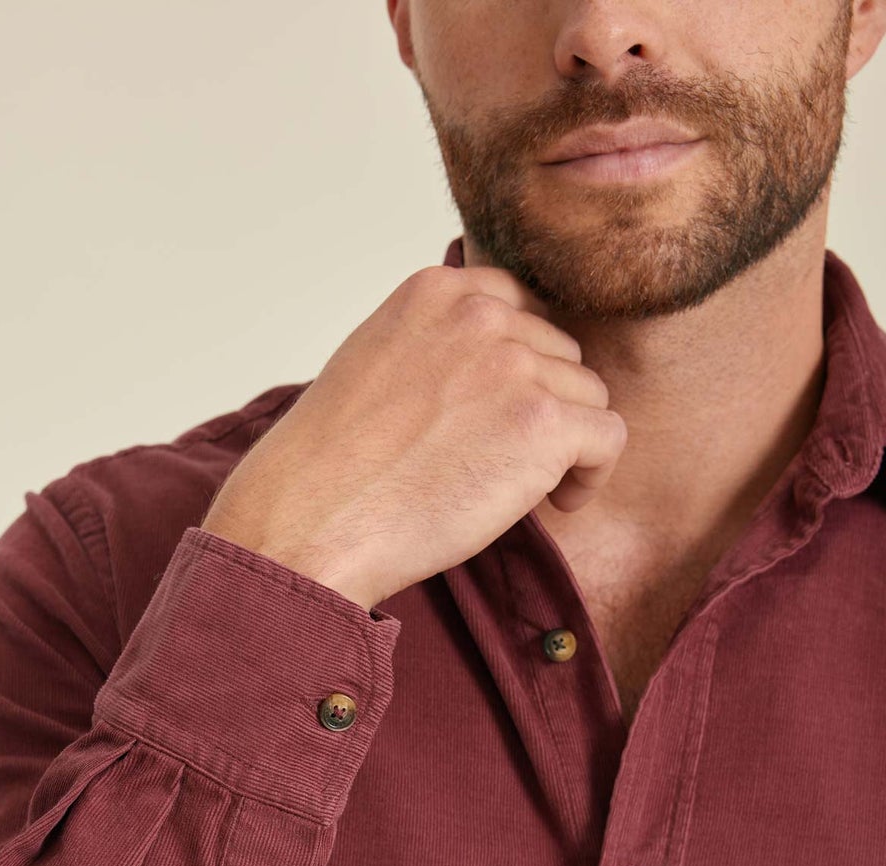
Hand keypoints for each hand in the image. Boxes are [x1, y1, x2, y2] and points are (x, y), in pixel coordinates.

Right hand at [200, 262, 626, 610]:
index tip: (495, 417)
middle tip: (494, 466)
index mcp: (435, 291)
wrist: (309, 522)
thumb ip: (436, 350)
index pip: (519, 307)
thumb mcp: (374, 368)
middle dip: (539, 409)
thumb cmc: (329, 471)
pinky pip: (608, 439)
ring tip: (509, 490)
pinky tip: (553, 505)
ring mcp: (514, 364)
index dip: (518, 369)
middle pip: (559, 353)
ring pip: (587, 397)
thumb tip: (491, 381)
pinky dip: (590, 477)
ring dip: (562, 447)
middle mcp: (480, 313)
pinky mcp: (544, 423)